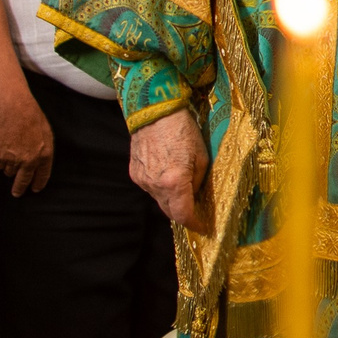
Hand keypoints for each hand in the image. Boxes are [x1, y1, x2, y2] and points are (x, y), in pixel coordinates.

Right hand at [0, 90, 53, 197]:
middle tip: (16, 193)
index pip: (42, 175)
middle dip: (19, 188)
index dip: (38, 183)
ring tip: (8, 153)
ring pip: (9, 171)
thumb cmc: (29, 114)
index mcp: (45, 154)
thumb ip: (42, 147)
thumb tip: (37, 161)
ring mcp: (13, 160)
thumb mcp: (44, 131)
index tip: (34, 189)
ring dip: (8, 167)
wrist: (11, 108)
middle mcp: (29, 160)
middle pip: (23, 180)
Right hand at [130, 109, 211, 230]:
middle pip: (169, 211)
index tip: (203, 226)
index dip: (194, 223)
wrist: (154, 111)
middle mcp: (155, 185)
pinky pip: (150, 188)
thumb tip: (197, 197)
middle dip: (182, 213)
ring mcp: (142, 180)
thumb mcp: (201, 157)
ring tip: (182, 188)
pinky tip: (167, 174)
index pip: (183, 215)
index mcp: (174, 182)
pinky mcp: (135, 173)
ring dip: (171, 199)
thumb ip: (198, 182)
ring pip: (159, 199)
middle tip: (195, 210)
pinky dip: (160, 187)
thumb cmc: (183, 130)